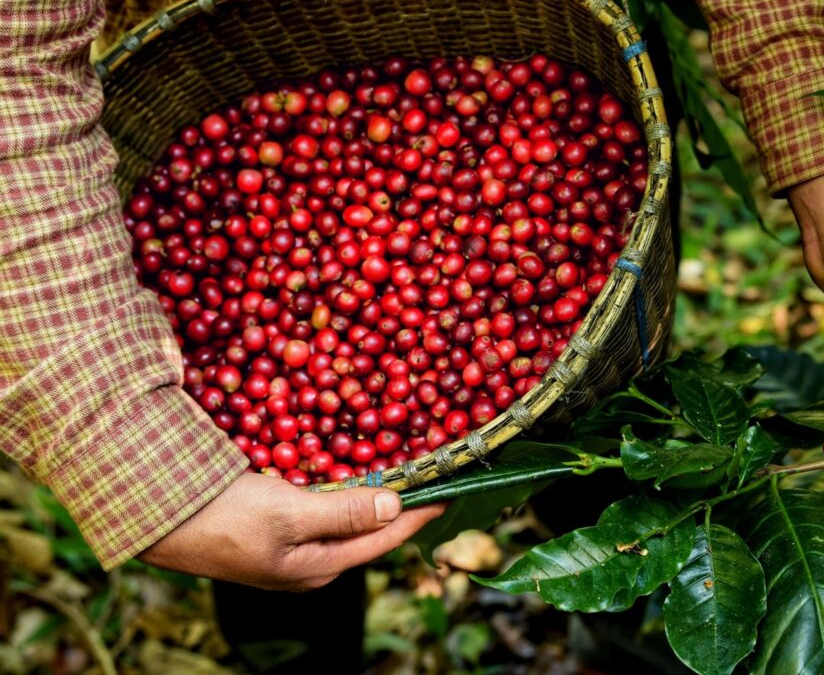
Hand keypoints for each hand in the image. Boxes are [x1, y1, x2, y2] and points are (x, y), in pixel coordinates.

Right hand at [137, 472, 444, 589]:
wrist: (158, 517)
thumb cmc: (224, 518)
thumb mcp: (289, 514)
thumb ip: (344, 513)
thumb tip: (395, 505)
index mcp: (320, 567)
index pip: (385, 538)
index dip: (419, 513)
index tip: (450, 490)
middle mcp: (312, 562)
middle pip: (370, 532)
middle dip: (401, 504)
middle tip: (430, 475)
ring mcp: (293, 547)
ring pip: (347, 518)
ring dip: (374, 495)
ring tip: (403, 470)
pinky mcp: (276, 528)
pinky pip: (324, 508)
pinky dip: (344, 490)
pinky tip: (352, 472)